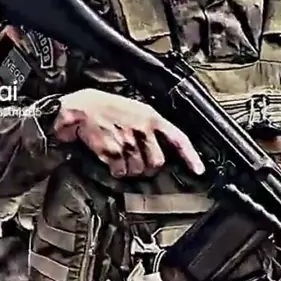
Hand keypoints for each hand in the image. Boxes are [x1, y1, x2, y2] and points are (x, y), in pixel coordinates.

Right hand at [53, 88, 204, 178]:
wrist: (82, 108)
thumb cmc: (107, 107)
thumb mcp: (137, 109)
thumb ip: (152, 126)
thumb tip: (162, 145)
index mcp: (152, 118)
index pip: (179, 139)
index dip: (191, 156)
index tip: (198, 170)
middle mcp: (143, 130)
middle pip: (157, 162)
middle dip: (148, 166)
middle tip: (138, 159)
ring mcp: (128, 142)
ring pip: (139, 170)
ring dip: (130, 169)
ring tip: (121, 156)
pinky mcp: (112, 152)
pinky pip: (121, 172)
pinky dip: (116, 170)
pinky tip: (111, 160)